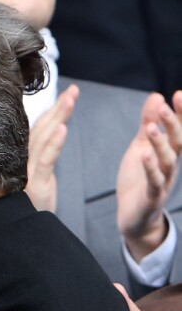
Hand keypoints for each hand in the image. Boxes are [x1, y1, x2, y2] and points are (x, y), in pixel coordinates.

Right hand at [25, 84, 78, 211]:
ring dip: (58, 116)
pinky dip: (55, 143)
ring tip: (72, 98)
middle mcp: (21, 163)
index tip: (62, 96)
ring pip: (43, 139)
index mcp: (22, 162)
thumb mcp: (26, 189)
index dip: (48, 113)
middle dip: (57, 108)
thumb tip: (38, 157)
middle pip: (39, 129)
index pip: (34, 133)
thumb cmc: (24, 213)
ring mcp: (27, 173)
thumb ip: (29, 171)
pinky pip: (46, 160)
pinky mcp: (35, 185)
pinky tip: (63, 128)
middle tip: (73, 90)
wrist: (19, 237)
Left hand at [117, 91, 181, 261]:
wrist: (134, 217)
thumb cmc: (139, 180)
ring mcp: (163, 181)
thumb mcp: (141, 147)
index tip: (177, 93)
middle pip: (178, 142)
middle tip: (167, 104)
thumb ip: (148, 124)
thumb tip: (156, 96)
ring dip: (160, 143)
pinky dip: (150, 167)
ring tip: (152, 127)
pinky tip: (144, 154)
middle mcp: (170, 166)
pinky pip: (154, 181)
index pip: (178, 130)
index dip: (180, 113)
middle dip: (174, 123)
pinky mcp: (152, 196)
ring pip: (167, 160)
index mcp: (168, 153)